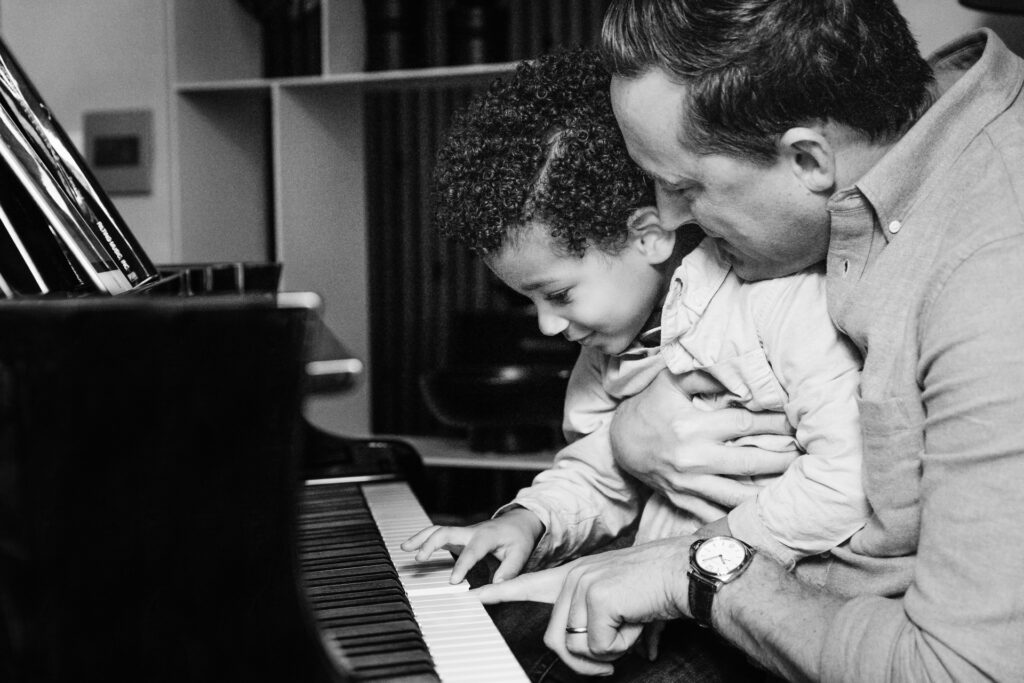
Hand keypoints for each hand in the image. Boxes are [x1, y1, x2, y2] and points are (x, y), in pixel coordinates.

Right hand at [400, 507, 543, 583]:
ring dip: (421, 538)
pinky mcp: (458, 536)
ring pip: (438, 530)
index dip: (462, 565)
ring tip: (405, 548)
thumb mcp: (520, 554)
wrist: (518, 522)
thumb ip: (509, 570)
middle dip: (431, 544)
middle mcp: (472, 531)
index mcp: (487, 536)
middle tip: (419, 559)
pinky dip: (423, 538)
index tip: (453, 581)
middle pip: (447, 532)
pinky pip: (438, 534)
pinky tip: (409, 547)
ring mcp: (463, 532)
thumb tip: (497, 586)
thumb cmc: (518, 538)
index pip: (472, 551)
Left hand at [476, 538, 693, 675]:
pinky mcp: (595, 597)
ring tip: (629, 626)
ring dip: (608, 650)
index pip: (529, 584)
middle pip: (556, 639)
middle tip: (611, 663)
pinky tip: (635, 620)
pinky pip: (598, 646)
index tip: (471, 595)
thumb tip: (615, 659)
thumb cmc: (660, 592)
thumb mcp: (626, 611)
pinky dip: (621, 645)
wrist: (684, 572)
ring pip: (575, 646)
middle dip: (584, 662)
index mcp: (576, 578)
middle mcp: (573, 578)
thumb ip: (609, 630)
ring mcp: (581, 585)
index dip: (499, 593)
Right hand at [610, 371, 796, 507]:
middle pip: (750, 461)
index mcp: (692, 426)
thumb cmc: (650, 408)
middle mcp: (693, 458)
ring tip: (797, 487)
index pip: (744, 424)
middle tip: (808, 455)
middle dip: (783, 459)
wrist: (620, 443)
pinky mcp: (684, 500)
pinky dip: (742, 515)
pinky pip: (717, 513)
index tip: (797, 420)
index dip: (774, 422)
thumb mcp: (669, 383)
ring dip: (770, 493)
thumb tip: (736, 368)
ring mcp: (689, 483)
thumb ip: (701, 375)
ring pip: (738, 494)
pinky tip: (766, 512)